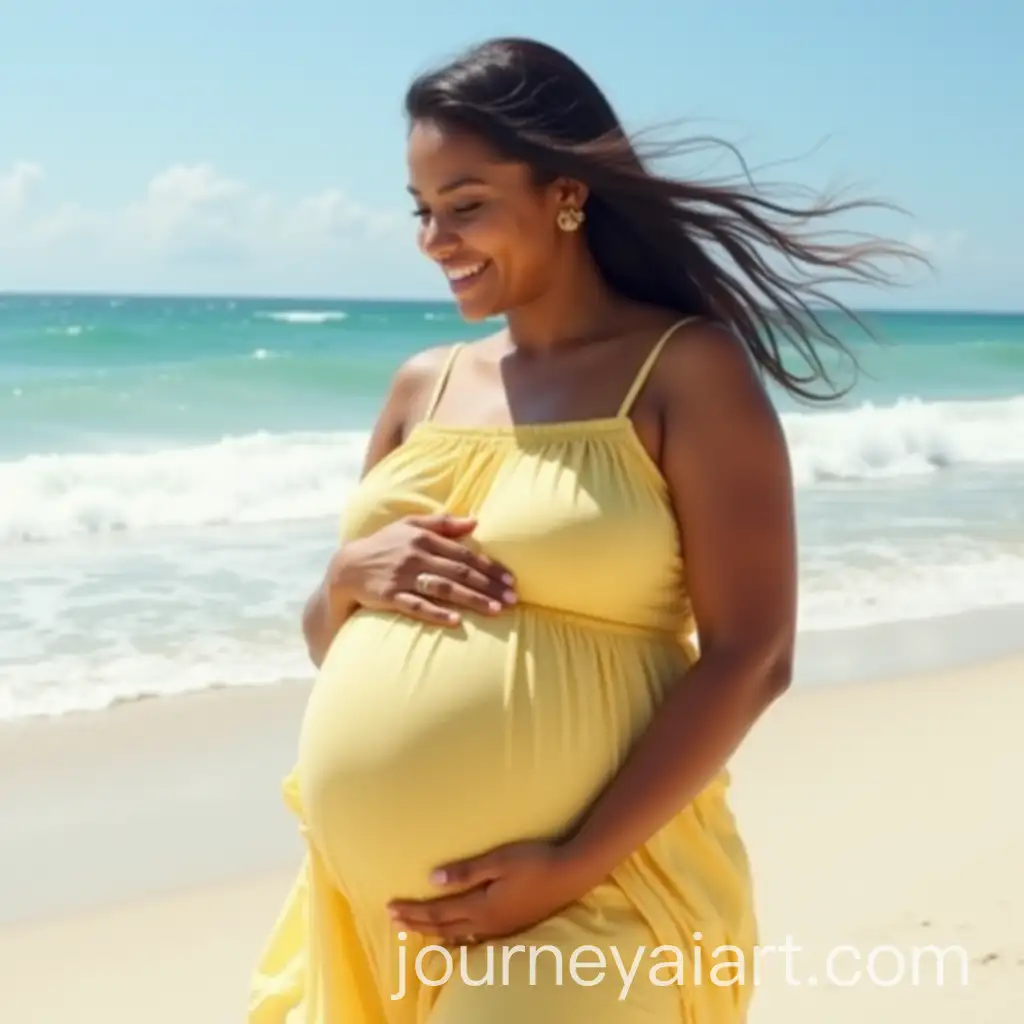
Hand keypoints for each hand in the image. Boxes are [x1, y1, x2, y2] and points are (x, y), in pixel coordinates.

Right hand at [330, 513, 516, 626]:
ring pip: (444, 588)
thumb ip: (442, 523)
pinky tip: (457, 620)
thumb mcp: (409, 526)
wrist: (347, 567)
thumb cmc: (385, 545)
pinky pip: (416, 606)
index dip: (490, 568)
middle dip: (489, 586)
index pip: (465, 554)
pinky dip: (437, 612)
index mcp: (423, 538)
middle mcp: (415, 555)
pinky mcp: (389, 596)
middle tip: (513, 599)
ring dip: (472, 599)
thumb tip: (475, 521)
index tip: (512, 580)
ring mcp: (402, 576)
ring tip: (496, 610)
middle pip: (460, 572)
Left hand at [386, 840, 588, 943]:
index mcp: (482, 907)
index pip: (438, 912)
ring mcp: (500, 928)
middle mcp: (487, 923)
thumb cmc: (535, 861)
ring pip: (457, 936)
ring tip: (414, 929)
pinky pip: (473, 938)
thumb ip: (466, 871)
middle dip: (415, 924)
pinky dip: (454, 937)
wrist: (571, 874)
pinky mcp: (511, 926)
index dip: (412, 912)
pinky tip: (452, 936)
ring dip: (432, 932)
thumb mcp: (499, 860)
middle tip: (391, 920)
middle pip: (443, 927)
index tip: (390, 909)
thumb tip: (433, 879)